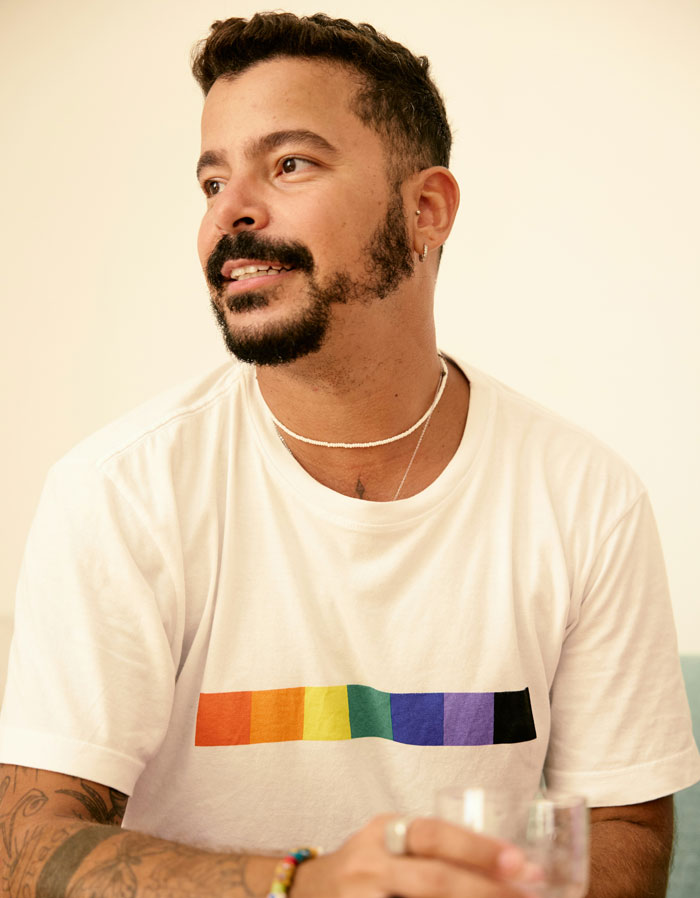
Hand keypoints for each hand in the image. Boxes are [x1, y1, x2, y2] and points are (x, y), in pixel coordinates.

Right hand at [292, 813, 540, 897]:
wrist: (305, 891)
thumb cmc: (365, 869)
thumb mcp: (390, 846)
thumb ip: (431, 851)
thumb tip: (504, 867)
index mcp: (383, 831)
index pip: (435, 834)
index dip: (478, 848)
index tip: (519, 862)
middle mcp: (370, 862)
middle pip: (433, 878)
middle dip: (483, 888)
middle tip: (525, 893)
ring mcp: (362, 897)